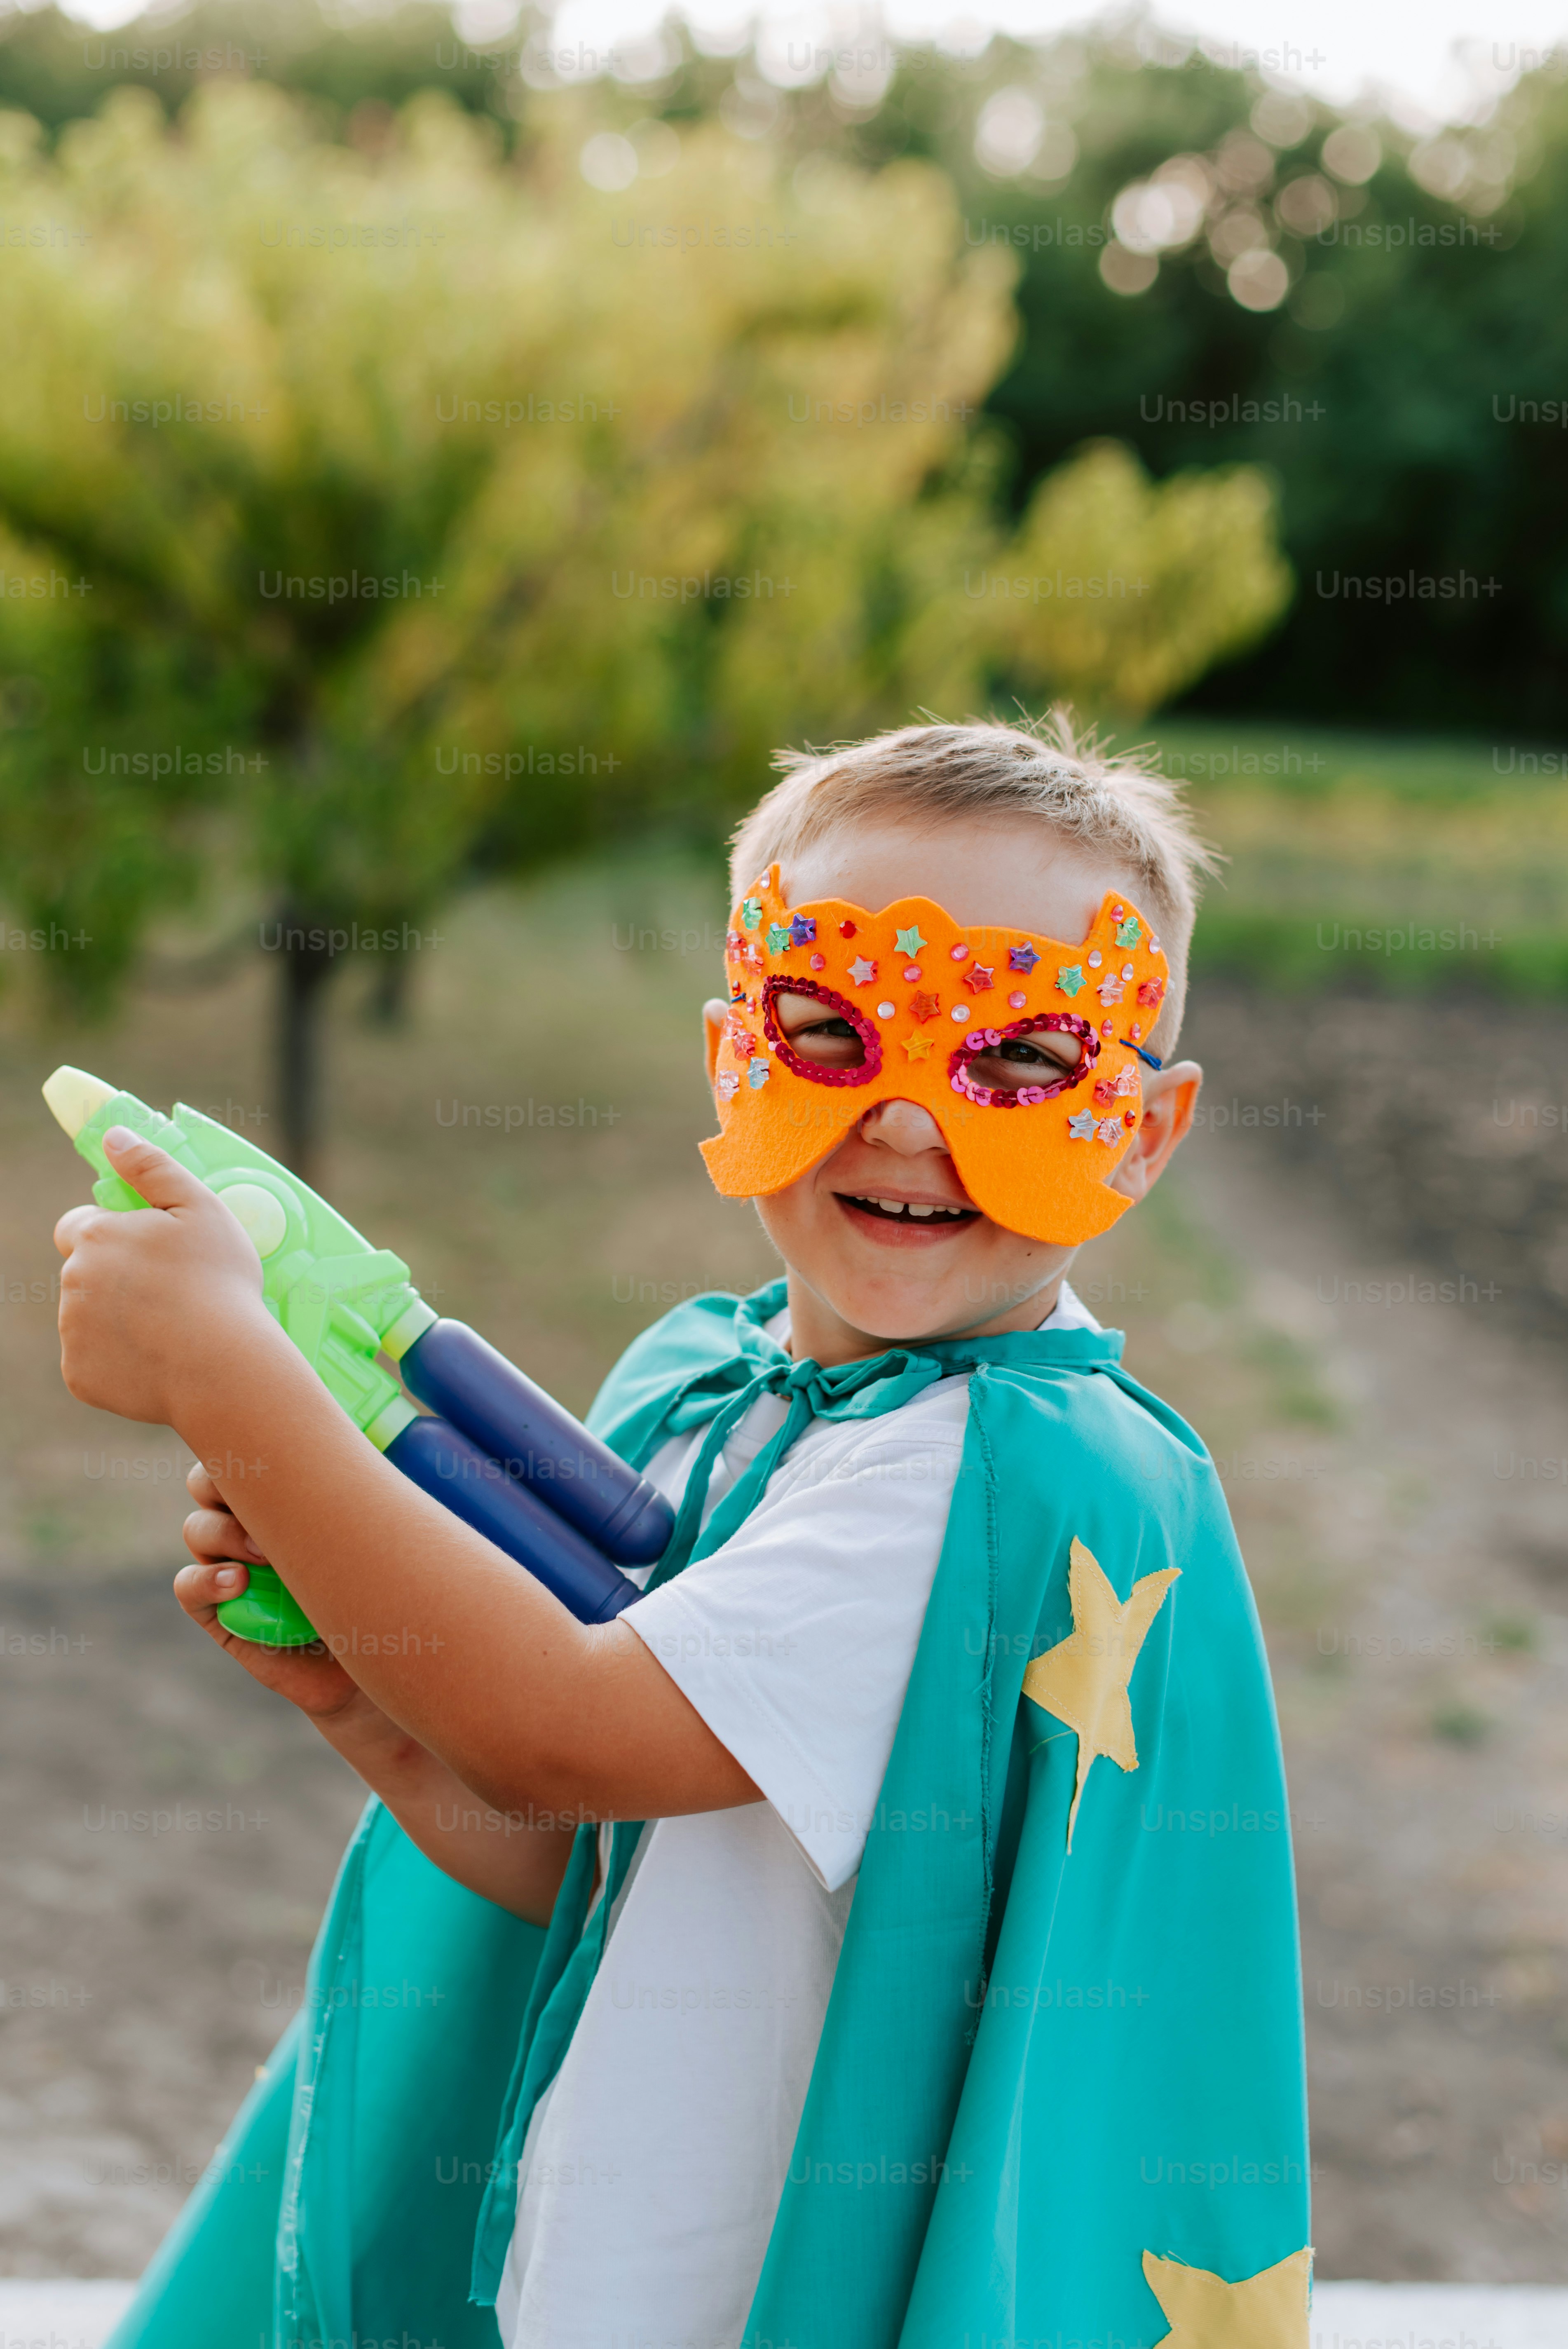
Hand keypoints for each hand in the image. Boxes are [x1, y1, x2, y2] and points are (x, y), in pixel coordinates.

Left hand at [54, 1127, 274, 1427]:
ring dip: (119, 1318)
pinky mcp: (80, 1376)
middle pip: (86, 1273)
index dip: (113, 1234)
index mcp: (96, 1238)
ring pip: (89, 1318)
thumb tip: (113, 1138)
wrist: (223, 1369)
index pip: (79, 1226)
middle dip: (119, 1278)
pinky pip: (95, 1361)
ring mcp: (72, 1333)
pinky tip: (159, 1359)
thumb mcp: (201, 1209)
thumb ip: (153, 1167)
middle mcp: (72, 1282)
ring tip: (171, 1328)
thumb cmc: (220, 1284)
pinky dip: (119, 1360)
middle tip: (171, 1292)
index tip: (149, 1250)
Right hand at [177, 1460, 372, 1724]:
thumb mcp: (366, 1537)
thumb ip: (355, 1495)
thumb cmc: (371, 1590)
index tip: (278, 1452)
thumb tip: (375, 1444)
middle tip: (263, 1499)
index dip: (244, 1441)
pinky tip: (235, 1582)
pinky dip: (205, 1580)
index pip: (244, 1453)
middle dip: (222, 1481)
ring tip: (264, 1553)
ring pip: (197, 1529)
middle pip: (206, 1482)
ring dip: (223, 1532)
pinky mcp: (218, 1612)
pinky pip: (188, 1587)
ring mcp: (227, 1566)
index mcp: (277, 1497)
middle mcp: (245, 1524)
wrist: (367, 1660)